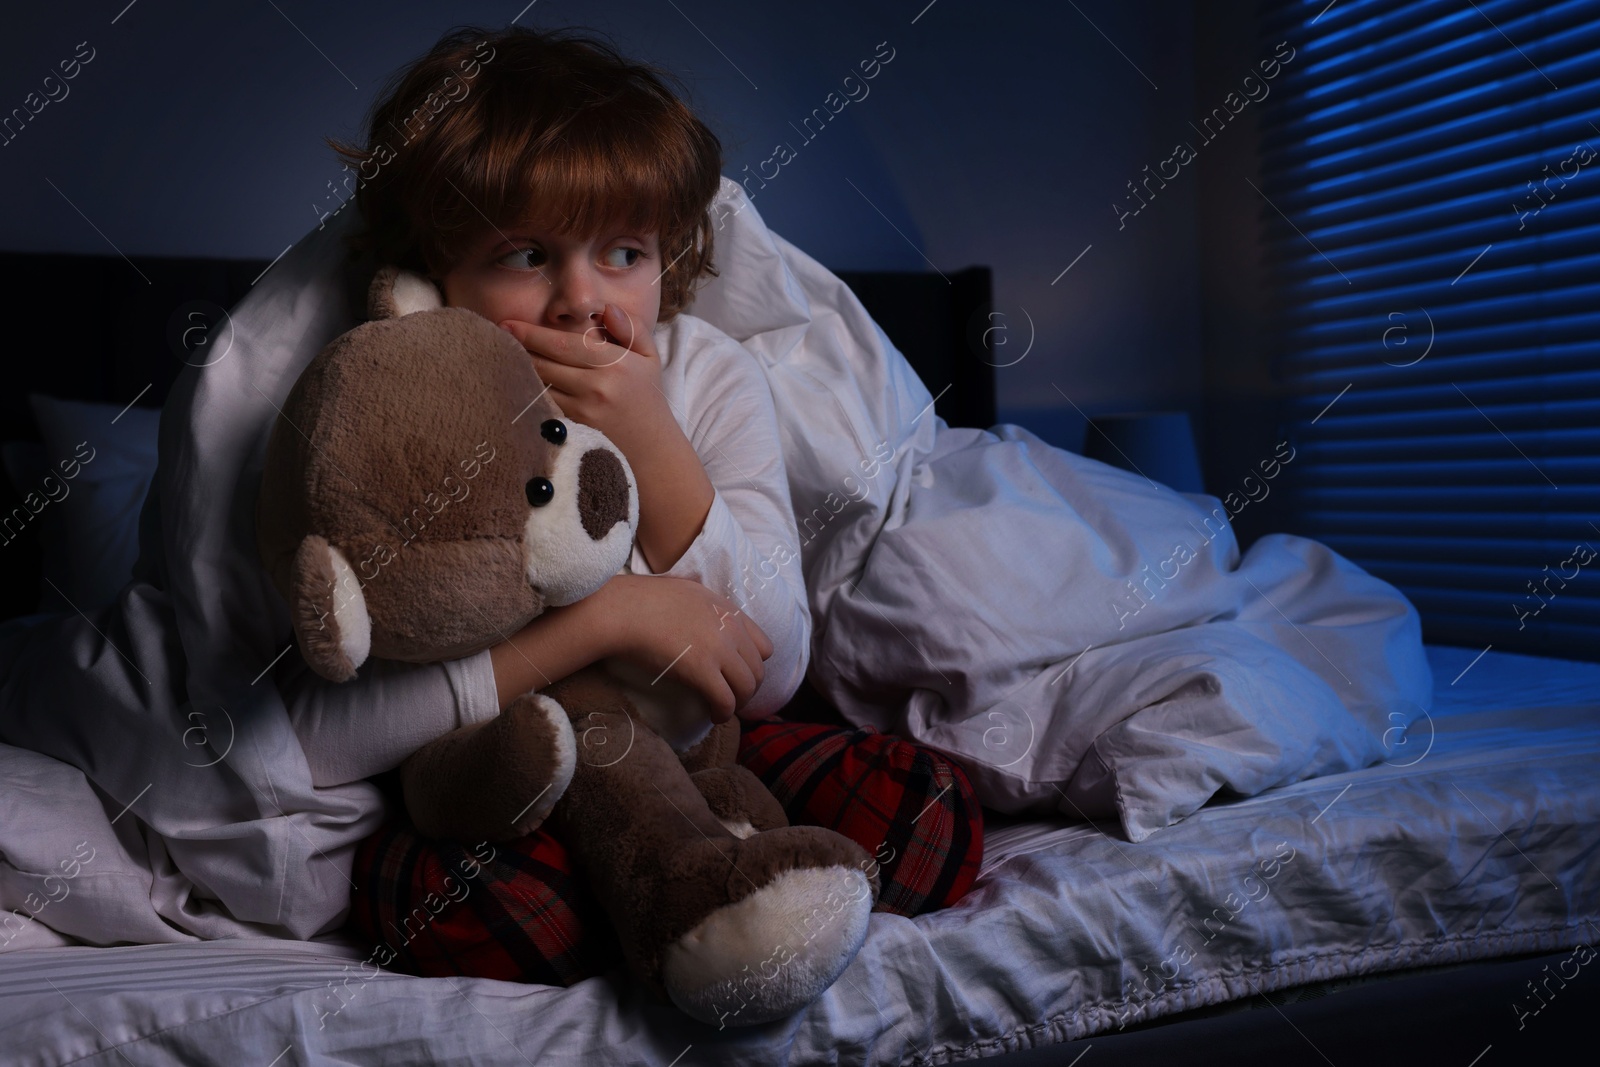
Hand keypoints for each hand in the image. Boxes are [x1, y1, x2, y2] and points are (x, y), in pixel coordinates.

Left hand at [498, 305, 673, 462]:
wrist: (653, 450)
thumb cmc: (647, 398)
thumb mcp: (650, 358)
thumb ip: (632, 328)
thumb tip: (606, 309)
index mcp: (615, 363)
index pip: (564, 343)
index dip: (531, 334)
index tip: (508, 324)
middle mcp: (597, 387)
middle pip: (545, 363)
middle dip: (519, 348)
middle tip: (497, 336)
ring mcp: (583, 411)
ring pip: (540, 385)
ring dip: (522, 371)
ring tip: (504, 357)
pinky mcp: (574, 430)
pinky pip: (544, 406)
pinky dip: (531, 393)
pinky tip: (520, 383)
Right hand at [594, 572, 773, 721]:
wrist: (622, 610)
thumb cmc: (642, 600)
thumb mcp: (687, 592)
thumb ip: (706, 608)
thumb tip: (705, 622)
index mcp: (728, 610)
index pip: (763, 646)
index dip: (753, 665)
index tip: (738, 675)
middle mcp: (730, 628)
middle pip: (757, 671)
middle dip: (747, 688)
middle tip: (730, 698)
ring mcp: (718, 649)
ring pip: (747, 688)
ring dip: (737, 703)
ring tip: (722, 710)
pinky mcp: (702, 670)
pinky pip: (726, 701)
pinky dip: (723, 713)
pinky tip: (713, 716)